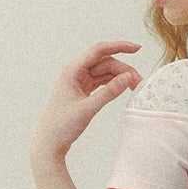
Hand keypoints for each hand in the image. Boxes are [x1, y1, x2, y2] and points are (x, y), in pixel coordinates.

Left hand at [29, 40, 143, 160]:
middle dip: (123, 68)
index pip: (99, 51)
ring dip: (119, 76)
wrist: (49, 142)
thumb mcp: (88, 109)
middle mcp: (75, 72)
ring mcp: (79, 81)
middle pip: (104, 62)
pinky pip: (101, 81)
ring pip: (104, 72)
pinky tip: (123, 88)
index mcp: (72, 70)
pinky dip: (112, 84)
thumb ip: (109, 93)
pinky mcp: (82, 90)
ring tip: (134, 87)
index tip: (137, 49)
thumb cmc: (61, 126)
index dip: (119, 47)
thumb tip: (127, 78)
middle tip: (138, 82)